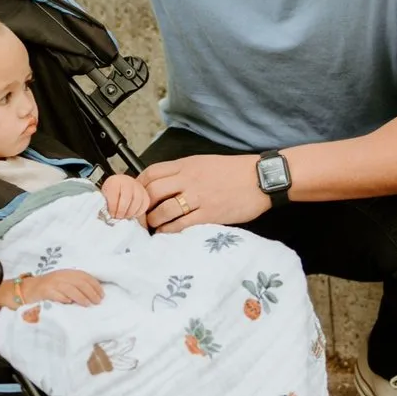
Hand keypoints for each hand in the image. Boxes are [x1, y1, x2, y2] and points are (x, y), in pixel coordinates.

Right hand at [27, 269, 103, 306]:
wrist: (29, 289)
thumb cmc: (50, 288)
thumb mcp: (64, 282)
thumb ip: (77, 285)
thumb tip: (94, 293)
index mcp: (68, 273)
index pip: (85, 276)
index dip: (95, 285)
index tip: (102, 295)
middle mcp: (61, 276)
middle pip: (80, 283)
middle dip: (91, 292)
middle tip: (97, 302)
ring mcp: (53, 283)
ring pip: (70, 289)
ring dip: (81, 297)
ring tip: (88, 304)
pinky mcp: (45, 291)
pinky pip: (56, 294)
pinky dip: (64, 299)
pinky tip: (69, 303)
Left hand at [101, 173, 149, 222]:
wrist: (120, 187)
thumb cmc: (112, 193)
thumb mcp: (105, 196)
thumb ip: (105, 204)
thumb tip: (109, 216)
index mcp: (115, 182)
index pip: (114, 195)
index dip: (112, 207)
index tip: (111, 214)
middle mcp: (127, 181)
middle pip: (127, 198)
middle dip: (122, 211)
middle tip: (118, 217)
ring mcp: (138, 187)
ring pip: (137, 201)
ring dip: (130, 213)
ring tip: (124, 217)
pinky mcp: (145, 194)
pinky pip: (144, 204)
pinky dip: (138, 212)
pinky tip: (131, 214)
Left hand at [140, 154, 271, 231]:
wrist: (261, 179)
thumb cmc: (235, 171)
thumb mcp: (205, 162)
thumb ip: (183, 171)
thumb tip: (162, 184)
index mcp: (187, 165)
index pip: (151, 172)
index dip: (138, 185)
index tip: (135, 195)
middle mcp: (189, 179)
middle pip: (152, 192)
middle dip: (141, 206)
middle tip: (138, 215)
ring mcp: (198, 197)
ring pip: (163, 210)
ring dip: (153, 221)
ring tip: (151, 226)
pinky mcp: (209, 214)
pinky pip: (181, 225)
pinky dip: (169, 230)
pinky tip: (165, 233)